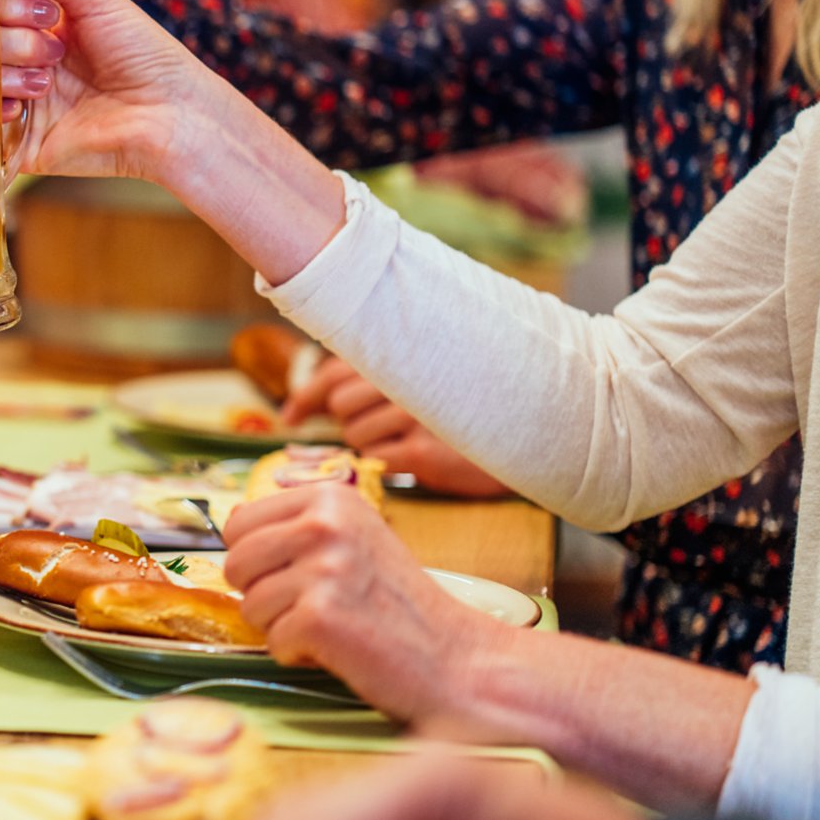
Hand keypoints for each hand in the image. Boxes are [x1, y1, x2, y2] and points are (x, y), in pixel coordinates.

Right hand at [0, 0, 196, 180]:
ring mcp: (21, 98)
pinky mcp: (19, 139)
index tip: (39, 9)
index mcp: (40, 24)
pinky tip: (26, 105)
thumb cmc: (142, 53)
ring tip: (48, 82)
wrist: (168, 116)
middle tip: (55, 51)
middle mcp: (26, 59)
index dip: (2, 0)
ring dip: (10, 70)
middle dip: (13, 38)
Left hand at [221, 482, 506, 723]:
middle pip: (235, 563)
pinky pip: (273, 641)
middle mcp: (324, 524)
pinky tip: (338, 648)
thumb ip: (299, 525)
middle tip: (313, 605)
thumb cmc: (397, 603)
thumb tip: (232, 518)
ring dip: (282, 627)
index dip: (256, 559)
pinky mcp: (320, 616)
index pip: (239, 522)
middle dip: (262, 594)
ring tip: (332, 625)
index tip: (294, 574)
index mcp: (329, 498)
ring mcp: (323, 569)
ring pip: (249, 606)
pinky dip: (298, 654)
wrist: (455, 658)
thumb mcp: (353, 539)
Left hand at [283, 356, 509, 497]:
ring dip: (371, 444)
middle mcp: (406, 379)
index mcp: (401, 357)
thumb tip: (318, 400)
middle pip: (340, 406)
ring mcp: (416, 414)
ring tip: (407, 441)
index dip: (305, 397)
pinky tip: (412, 458)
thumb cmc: (468, 409)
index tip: (290, 418)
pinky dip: (386, 462)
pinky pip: (377, 459)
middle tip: (377, 430)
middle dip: (348, 422)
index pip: (333, 371)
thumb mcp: (424, 382)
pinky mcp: (424, 452)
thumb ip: (377, 380)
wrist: (529, 435)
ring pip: (355, 435)